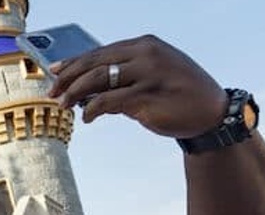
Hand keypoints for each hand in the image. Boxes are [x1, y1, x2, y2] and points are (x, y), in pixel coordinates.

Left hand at [49, 35, 226, 138]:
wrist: (212, 112)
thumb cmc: (178, 94)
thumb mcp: (152, 77)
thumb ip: (123, 79)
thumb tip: (88, 92)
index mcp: (145, 45)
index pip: (101, 52)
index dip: (74, 62)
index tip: (54, 72)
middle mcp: (145, 55)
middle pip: (95, 63)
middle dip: (68, 78)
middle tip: (52, 92)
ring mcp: (147, 74)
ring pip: (98, 79)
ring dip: (75, 93)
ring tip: (64, 105)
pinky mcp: (147, 97)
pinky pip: (109, 101)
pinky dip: (92, 109)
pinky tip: (87, 118)